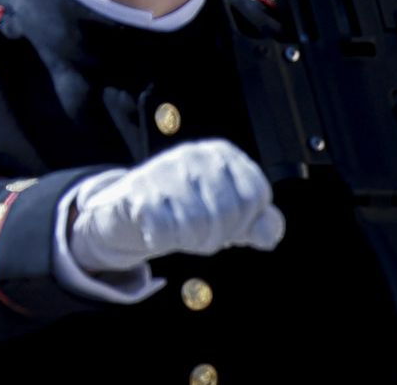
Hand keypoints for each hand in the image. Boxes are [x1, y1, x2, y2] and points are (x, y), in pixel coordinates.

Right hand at [69, 139, 284, 272]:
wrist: (127, 208)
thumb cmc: (184, 208)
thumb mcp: (227, 211)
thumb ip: (257, 222)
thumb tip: (268, 234)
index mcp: (221, 154)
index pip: (256, 194)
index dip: (248, 221)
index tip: (232, 225)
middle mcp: (194, 156)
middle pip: (230, 211)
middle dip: (220, 235)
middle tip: (204, 235)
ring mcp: (164, 171)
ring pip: (199, 224)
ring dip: (192, 241)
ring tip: (182, 233)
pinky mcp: (138, 192)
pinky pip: (167, 232)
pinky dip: (165, 240)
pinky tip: (158, 231)